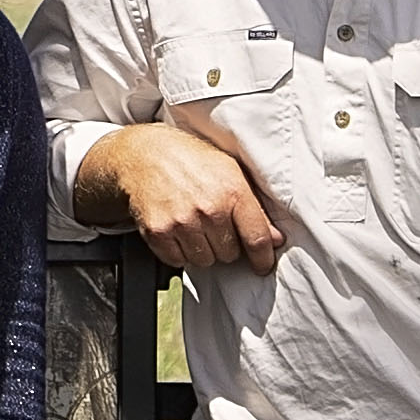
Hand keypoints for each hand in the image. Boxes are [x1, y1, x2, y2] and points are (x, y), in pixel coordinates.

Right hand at [83, 120, 285, 270]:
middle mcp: (208, 208)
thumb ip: (255, 208)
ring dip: (201, 250)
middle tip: (212, 224)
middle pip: (229, 254)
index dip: (262, 258)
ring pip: (204, 261)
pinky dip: (179, 252)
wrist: (143, 154)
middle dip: (224, 244)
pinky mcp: (158, 232)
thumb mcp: (230, 172)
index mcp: (232, 191)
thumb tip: (275, 239)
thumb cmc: (190, 160)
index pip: (257, 238)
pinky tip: (177, 230)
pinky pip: (178, 261)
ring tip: (194, 225)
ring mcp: (181, 221)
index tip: (262, 266)